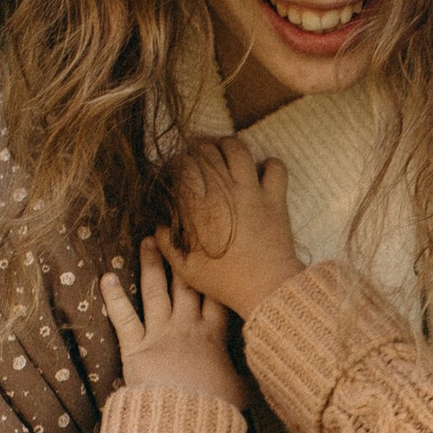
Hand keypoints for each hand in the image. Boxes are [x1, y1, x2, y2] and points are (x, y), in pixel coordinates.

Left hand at [101, 239, 245, 409]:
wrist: (184, 421)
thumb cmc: (213, 410)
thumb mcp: (240, 393)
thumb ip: (248, 377)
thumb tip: (267, 372)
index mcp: (214, 336)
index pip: (217, 297)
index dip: (216, 275)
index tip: (214, 254)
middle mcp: (187, 327)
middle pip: (187, 285)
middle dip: (184, 258)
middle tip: (181, 234)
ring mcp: (160, 334)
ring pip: (156, 291)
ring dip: (152, 264)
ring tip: (148, 241)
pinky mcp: (136, 347)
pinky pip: (123, 317)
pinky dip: (113, 297)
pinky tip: (106, 277)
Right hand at [168, 132, 303, 320]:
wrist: (265, 288)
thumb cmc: (224, 281)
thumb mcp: (185, 269)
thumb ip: (167, 245)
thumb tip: (157, 228)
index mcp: (198, 205)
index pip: (182, 166)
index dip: (176, 162)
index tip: (175, 168)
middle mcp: (223, 190)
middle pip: (207, 150)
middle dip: (199, 146)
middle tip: (197, 151)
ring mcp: (252, 191)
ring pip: (239, 149)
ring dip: (229, 144)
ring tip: (224, 148)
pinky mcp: (275, 198)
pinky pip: (275, 168)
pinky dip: (270, 164)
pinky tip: (262, 171)